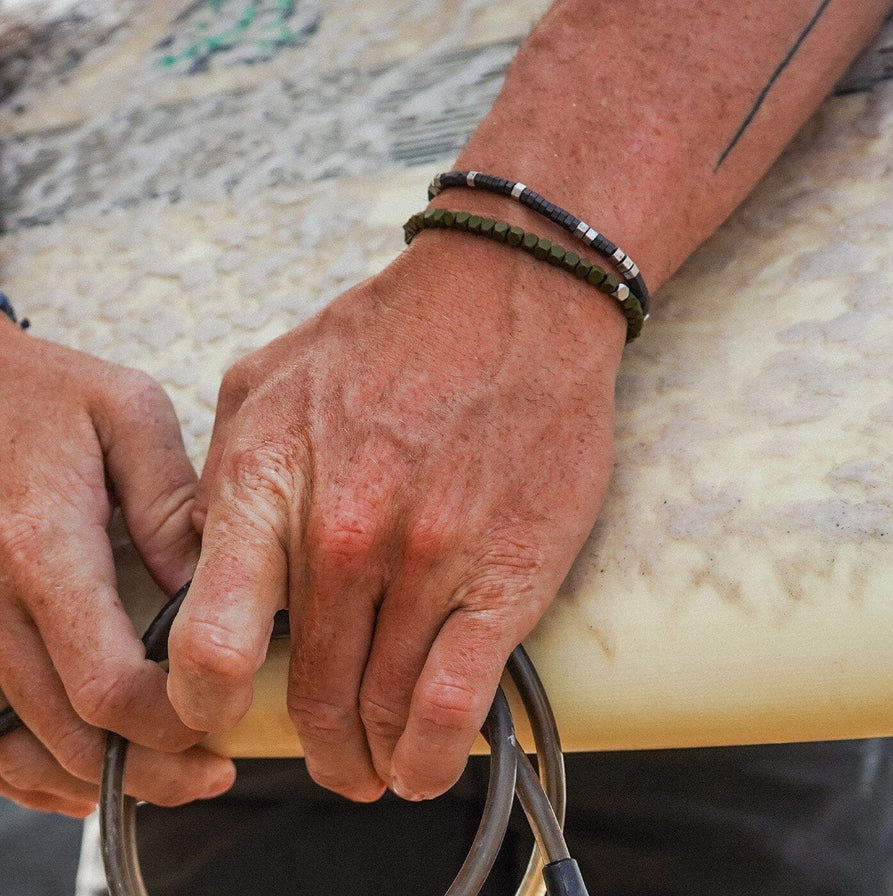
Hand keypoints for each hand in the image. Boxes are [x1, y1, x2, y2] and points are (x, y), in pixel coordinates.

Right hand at [0, 324, 234, 815]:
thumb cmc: (40, 393)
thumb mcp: (123, 413)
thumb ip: (167, 499)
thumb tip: (204, 582)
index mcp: (41, 548)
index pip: (105, 681)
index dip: (168, 721)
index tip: (222, 717)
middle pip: (67, 732)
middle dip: (149, 765)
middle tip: (214, 770)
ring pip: (19, 748)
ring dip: (94, 780)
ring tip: (169, 780)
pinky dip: (32, 770)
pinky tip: (85, 775)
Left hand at [168, 226, 623, 800]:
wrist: (511, 297)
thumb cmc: (393, 336)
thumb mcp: (268, 382)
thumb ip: (224, 475)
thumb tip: (208, 555)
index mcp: (273, 483)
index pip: (212, 643)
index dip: (206, 706)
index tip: (220, 718)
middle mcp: (346, 533)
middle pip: (310, 694)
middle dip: (312, 746)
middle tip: (323, 754)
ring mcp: (430, 560)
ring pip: (381, 711)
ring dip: (369, 759)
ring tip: (370, 765)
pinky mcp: (506, 576)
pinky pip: (455, 704)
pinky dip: (431, 757)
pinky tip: (421, 768)